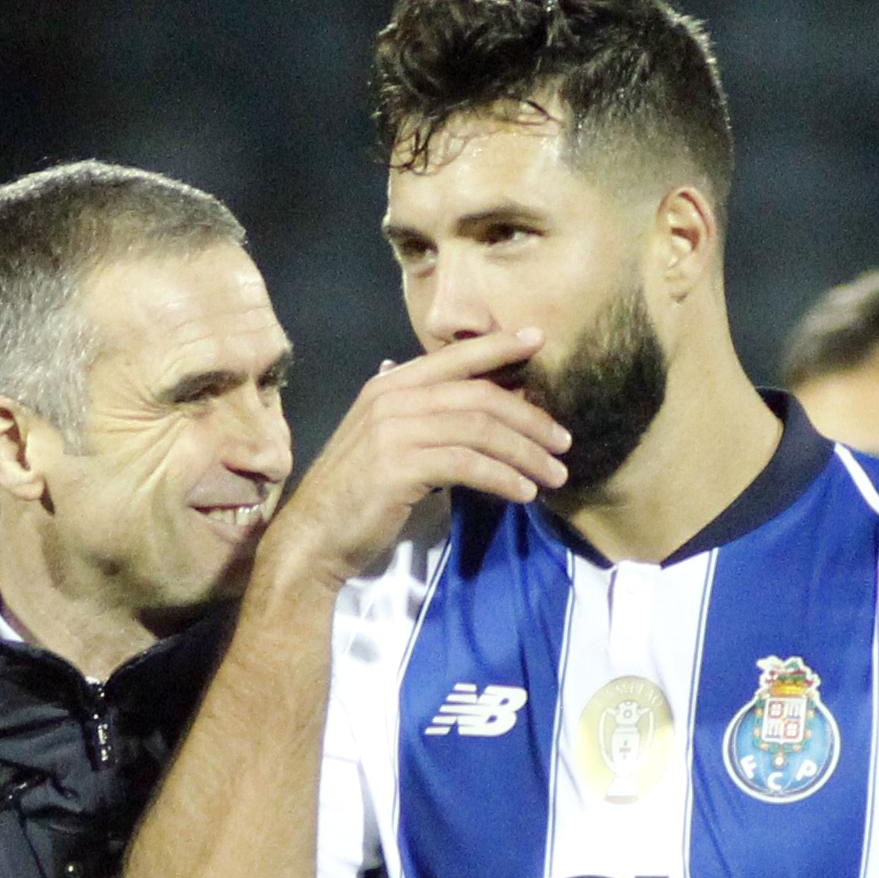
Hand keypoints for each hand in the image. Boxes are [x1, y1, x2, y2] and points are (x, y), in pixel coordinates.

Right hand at [260, 331, 568, 590]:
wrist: (314, 536)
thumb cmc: (356, 495)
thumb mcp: (387, 442)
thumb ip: (420, 416)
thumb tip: (466, 404)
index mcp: (390, 385)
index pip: (455, 357)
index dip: (499, 346)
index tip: (538, 341)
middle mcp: (391, 398)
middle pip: (479, 396)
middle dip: (529, 418)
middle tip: (563, 441)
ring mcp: (393, 430)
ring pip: (480, 430)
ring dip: (525, 453)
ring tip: (554, 475)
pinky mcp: (399, 466)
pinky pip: (467, 464)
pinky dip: (502, 478)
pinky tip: (524, 493)